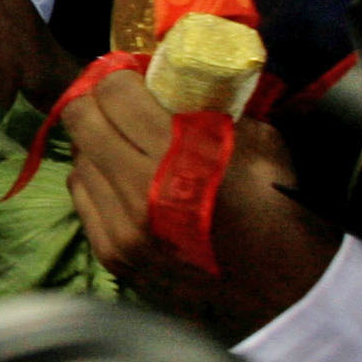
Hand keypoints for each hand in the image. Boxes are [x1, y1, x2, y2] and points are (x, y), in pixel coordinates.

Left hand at [60, 66, 338, 334]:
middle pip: (81, 121)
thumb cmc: (276, 206)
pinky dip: (96, 183)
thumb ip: (210, 107)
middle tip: (115, 101)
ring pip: (77, 162)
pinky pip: (83, 200)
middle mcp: (137, 191)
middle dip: (95, 102)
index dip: (119, 75)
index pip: (112, 92)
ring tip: (121, 144)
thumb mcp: (257, 139)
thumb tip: (178, 81)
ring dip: (95, 145)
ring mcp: (121, 230)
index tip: (130, 75)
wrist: (284, 286)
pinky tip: (119, 180)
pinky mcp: (115, 257)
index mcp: (175, 155)